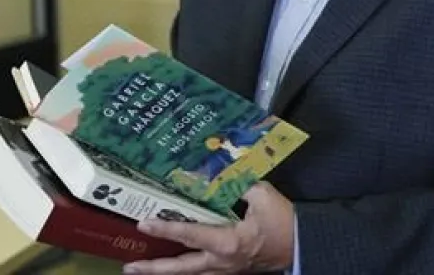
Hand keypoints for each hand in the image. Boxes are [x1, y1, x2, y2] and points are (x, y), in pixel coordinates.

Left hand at [122, 182, 294, 274]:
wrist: (303, 245)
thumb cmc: (283, 222)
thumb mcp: (261, 195)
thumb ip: (237, 182)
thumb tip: (217, 169)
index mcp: (227, 243)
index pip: (189, 235)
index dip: (165, 228)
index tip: (143, 224)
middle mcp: (222, 261)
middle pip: (181, 268)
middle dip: (154, 269)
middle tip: (129, 267)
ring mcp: (227, 269)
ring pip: (190, 274)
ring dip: (166, 273)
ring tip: (145, 269)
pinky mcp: (232, 270)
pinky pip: (203, 273)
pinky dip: (187, 270)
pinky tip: (177, 265)